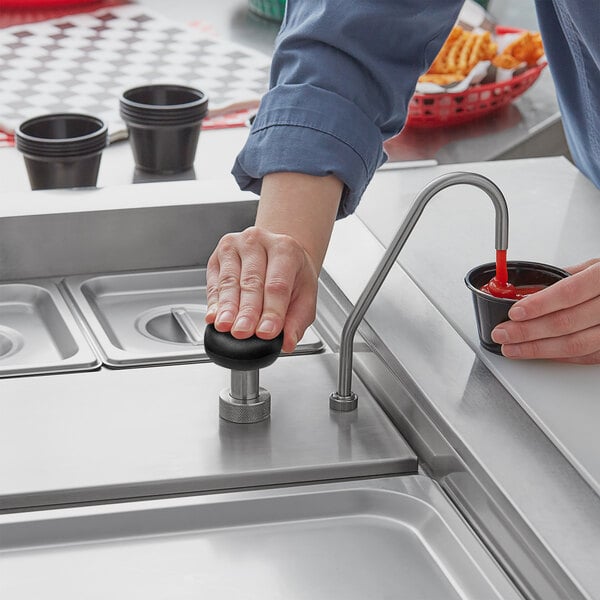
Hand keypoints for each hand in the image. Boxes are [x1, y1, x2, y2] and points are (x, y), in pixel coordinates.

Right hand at [205, 172, 341, 353]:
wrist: (279, 254)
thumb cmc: (292, 275)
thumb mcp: (305, 296)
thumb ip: (297, 321)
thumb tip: (288, 342)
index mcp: (285, 249)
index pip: (278, 284)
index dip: (271, 310)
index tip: (266, 332)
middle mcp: (258, 242)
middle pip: (252, 282)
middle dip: (246, 311)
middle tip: (243, 332)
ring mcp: (235, 246)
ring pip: (229, 281)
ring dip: (226, 307)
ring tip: (225, 327)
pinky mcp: (217, 256)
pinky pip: (214, 283)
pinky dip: (214, 302)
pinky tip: (214, 316)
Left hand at [491, 258, 599, 363]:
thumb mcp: (596, 266)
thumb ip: (565, 278)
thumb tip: (529, 290)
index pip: (569, 293)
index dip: (539, 305)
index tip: (515, 313)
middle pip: (567, 323)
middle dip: (528, 331)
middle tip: (503, 333)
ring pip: (575, 345)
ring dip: (538, 349)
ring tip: (513, 347)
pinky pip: (586, 356)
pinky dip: (559, 356)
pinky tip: (539, 353)